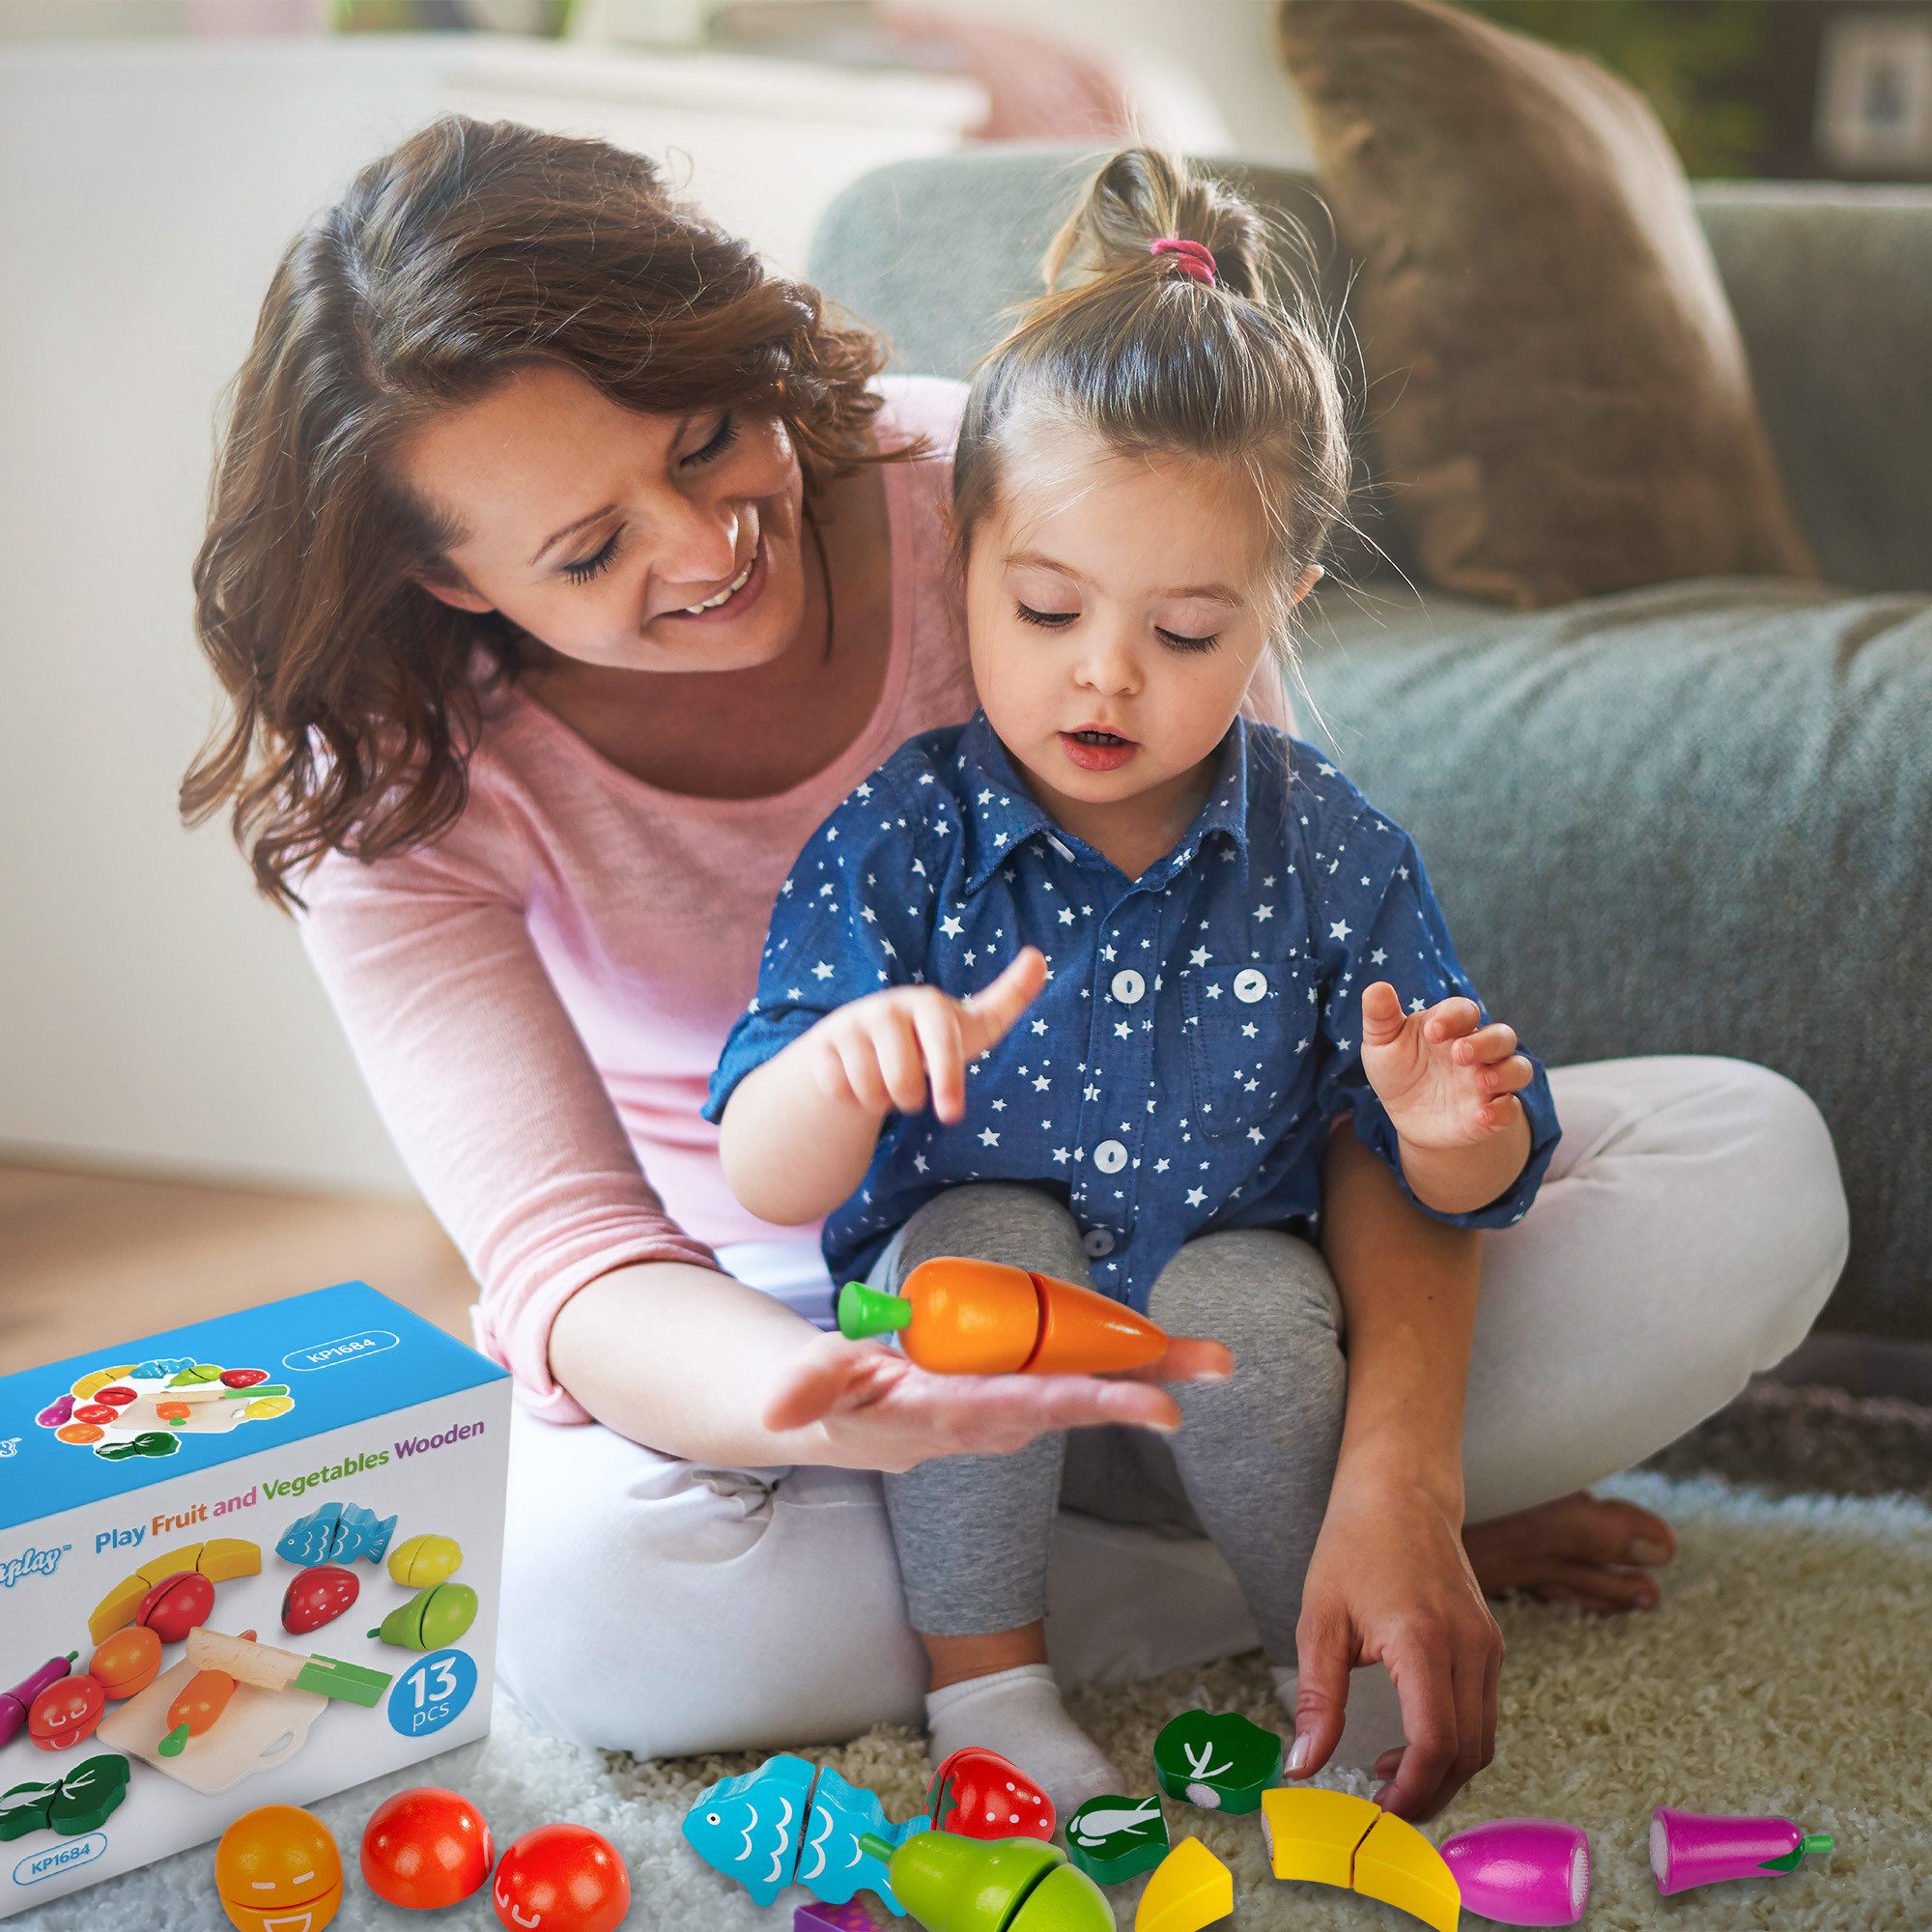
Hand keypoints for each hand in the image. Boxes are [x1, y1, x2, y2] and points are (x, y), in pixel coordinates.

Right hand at [761, 1330, 1234, 1473]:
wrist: (836, 1423)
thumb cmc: (831, 1399)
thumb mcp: (811, 1388)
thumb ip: (805, 1388)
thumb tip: (782, 1406)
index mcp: (953, 1414)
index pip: (1030, 1406)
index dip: (1091, 1402)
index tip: (1152, 1405)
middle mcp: (993, 1420)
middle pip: (1077, 1400)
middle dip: (1145, 1386)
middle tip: (1215, 1365)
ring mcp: (1006, 1410)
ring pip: (1083, 1388)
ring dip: (1146, 1373)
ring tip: (1211, 1357)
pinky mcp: (1010, 1392)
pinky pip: (1071, 1376)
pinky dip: (1120, 1364)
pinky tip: (1169, 1354)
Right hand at [805, 948, 1045, 1123]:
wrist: (867, 1041)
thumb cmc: (930, 1037)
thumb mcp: (971, 1024)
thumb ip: (1010, 997)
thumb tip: (1039, 958)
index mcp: (925, 1002)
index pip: (940, 1043)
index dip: (947, 1079)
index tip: (952, 1116)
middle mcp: (885, 1007)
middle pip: (900, 1080)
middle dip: (909, 1099)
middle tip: (912, 1089)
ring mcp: (849, 1024)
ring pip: (867, 1089)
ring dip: (879, 1100)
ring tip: (884, 1081)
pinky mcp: (821, 1045)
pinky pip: (837, 1089)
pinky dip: (850, 1098)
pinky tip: (856, 1080)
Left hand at [1287, 1469, 1502, 1821]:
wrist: (1401, 1489)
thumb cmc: (1355, 1543)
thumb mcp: (1320, 1619)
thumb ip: (1318, 1698)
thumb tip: (1303, 1764)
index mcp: (1425, 1639)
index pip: (1436, 1742)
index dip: (1411, 1789)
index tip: (1377, 1809)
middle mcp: (1470, 1645)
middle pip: (1468, 1753)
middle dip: (1429, 1793)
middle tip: (1382, 1807)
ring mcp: (1488, 1644)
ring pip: (1483, 1740)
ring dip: (1444, 1772)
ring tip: (1390, 1775)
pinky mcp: (1491, 1643)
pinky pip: (1484, 1712)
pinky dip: (1456, 1742)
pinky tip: (1411, 1740)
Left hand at [1358, 984, 1532, 1152]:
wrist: (1405, 1116)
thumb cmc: (1398, 1069)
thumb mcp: (1382, 1043)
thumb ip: (1380, 1016)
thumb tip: (1376, 988)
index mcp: (1451, 1026)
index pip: (1464, 1011)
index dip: (1453, 1017)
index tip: (1432, 1031)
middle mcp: (1477, 1050)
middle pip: (1502, 1037)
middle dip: (1486, 1043)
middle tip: (1459, 1054)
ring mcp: (1488, 1081)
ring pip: (1518, 1068)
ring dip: (1505, 1073)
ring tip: (1481, 1082)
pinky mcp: (1492, 1111)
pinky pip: (1511, 1108)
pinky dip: (1503, 1111)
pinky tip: (1483, 1116)